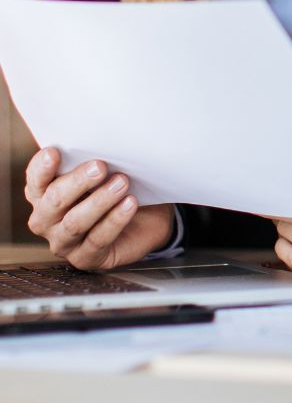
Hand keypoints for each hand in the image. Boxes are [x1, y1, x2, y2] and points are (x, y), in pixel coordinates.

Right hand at [24, 147, 173, 270]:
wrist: (144, 220)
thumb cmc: (115, 190)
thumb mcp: (103, 175)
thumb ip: (91, 164)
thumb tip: (97, 144)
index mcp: (43, 194)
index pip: (35, 180)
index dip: (42, 168)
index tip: (55, 152)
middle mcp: (46, 220)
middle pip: (54, 201)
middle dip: (77, 182)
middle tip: (100, 166)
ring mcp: (63, 242)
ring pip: (74, 223)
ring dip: (99, 201)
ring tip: (122, 183)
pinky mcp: (85, 258)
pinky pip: (98, 239)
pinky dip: (115, 220)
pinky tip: (130, 204)